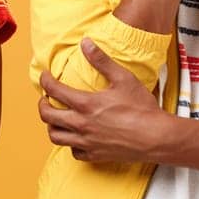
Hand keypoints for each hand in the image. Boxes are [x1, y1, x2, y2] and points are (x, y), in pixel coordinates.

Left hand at [38, 38, 169, 162]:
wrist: (156, 137)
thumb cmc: (142, 108)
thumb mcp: (123, 79)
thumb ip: (102, 60)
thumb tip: (85, 43)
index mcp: (86, 104)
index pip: (54, 91)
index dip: (45, 81)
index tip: (45, 76)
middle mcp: (81, 124)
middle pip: (47, 116)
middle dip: (42, 105)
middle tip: (46, 99)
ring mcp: (86, 142)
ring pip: (55, 136)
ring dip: (52, 126)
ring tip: (56, 119)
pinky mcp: (94, 155)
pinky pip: (73, 152)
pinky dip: (71, 143)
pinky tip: (77, 137)